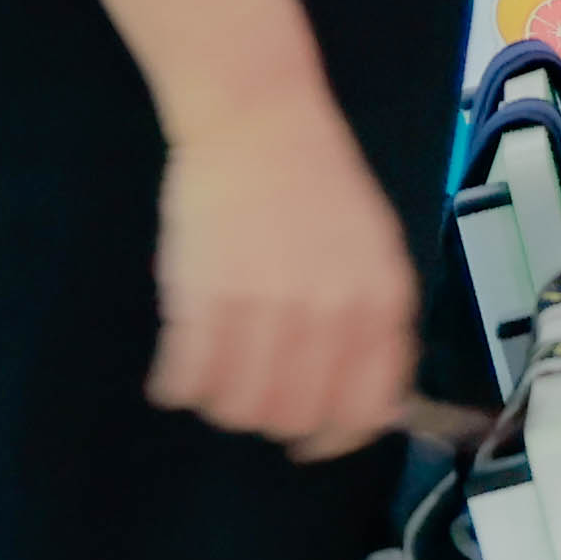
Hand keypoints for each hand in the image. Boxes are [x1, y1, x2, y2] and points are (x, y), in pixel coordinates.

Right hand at [148, 93, 419, 460]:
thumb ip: (375, 321)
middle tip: (253, 397)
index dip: (337, 436)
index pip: (369, 407)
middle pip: (298, 417)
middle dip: (273, 422)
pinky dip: (178, 387)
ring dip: (223, 406)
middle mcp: (334, 313)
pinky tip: (176, 374)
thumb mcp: (375, 251)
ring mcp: (268, 307)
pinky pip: (188, 377)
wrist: (260, 119)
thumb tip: (369, 399)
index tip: (313, 439)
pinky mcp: (205, 297)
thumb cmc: (317, 183)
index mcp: (384, 302)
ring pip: (241, 408)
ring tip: (215, 379)